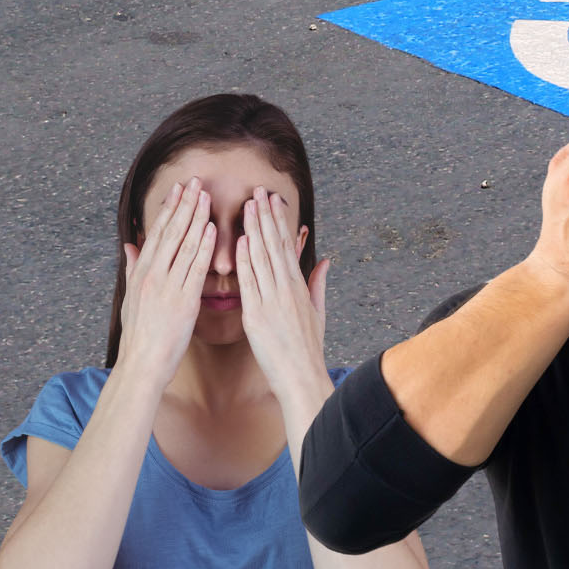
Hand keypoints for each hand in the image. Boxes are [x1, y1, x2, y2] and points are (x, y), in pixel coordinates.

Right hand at [116, 177, 214, 383]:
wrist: (142, 364)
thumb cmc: (139, 334)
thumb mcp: (130, 297)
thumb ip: (133, 267)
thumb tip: (131, 243)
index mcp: (142, 272)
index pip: (157, 232)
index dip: (169, 208)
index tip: (178, 188)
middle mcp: (153, 275)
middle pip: (170, 232)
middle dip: (184, 204)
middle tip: (195, 181)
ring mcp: (167, 286)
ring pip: (183, 245)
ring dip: (196, 217)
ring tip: (205, 195)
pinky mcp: (183, 300)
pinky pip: (194, 268)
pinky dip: (202, 246)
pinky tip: (211, 229)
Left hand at [236, 187, 329, 400]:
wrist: (301, 376)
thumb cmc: (308, 349)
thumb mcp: (319, 312)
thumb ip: (319, 283)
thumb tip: (326, 260)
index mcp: (299, 287)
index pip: (286, 246)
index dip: (279, 222)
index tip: (272, 201)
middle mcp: (286, 290)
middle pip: (274, 246)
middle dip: (266, 217)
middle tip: (259, 191)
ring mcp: (272, 301)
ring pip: (262, 258)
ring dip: (254, 230)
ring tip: (249, 206)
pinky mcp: (257, 315)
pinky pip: (250, 283)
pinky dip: (246, 261)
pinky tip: (241, 241)